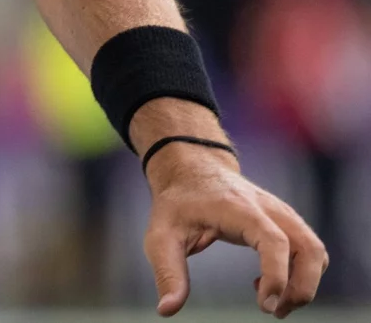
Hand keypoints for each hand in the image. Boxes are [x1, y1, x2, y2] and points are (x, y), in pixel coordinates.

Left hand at [143, 142, 327, 316]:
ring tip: (271, 302)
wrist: (192, 169)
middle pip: (309, 248)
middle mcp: (270, 209)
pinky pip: (308, 251)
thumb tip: (168, 310)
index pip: (275, 241)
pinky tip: (265, 283)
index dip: (277, 276)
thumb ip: (168, 271)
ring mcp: (282, 214)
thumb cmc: (177, 203)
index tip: (265, 305)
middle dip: (301, 287)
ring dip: (304, 284)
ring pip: (315, 251)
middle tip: (272, 310)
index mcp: (240, 209)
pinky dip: (299, 274)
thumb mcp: (162, 235)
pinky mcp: (286, 222)